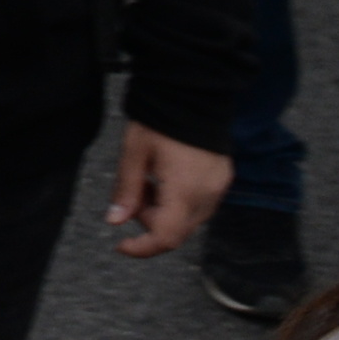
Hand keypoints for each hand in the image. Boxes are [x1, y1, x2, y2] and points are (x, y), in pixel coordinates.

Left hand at [105, 123, 233, 257]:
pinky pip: (200, 204)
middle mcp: (207, 194)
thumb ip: (126, 190)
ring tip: (150, 180)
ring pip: (189, 219)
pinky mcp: (223, 178)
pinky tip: (167, 177)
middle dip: (150, 221)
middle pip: (177, 231)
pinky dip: (180, 201)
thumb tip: (115, 221)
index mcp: (185, 189)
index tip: (122, 244)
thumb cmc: (160, 119)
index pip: (167, 237)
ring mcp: (219, 187)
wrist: (193, 91)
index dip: (143, 248)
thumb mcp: (134, 152)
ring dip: (165, 211)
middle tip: (135, 192)